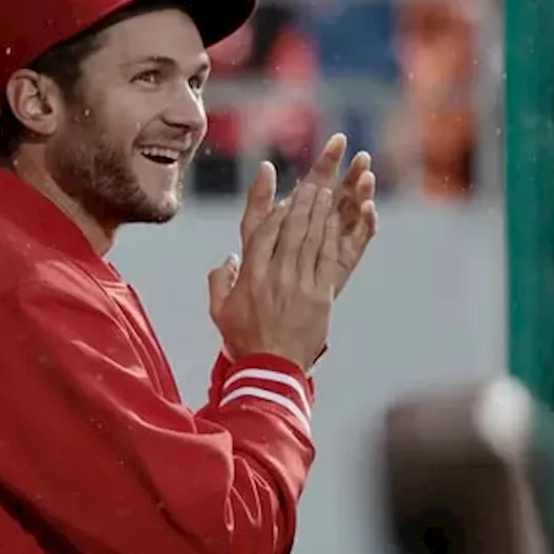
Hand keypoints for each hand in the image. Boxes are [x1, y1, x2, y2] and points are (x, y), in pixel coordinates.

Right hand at [209, 182, 337, 371]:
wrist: (272, 370)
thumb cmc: (244, 340)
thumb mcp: (219, 310)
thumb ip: (220, 280)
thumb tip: (229, 258)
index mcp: (251, 275)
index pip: (264, 230)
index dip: (273, 205)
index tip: (280, 189)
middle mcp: (275, 274)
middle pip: (291, 228)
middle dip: (302, 202)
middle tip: (311, 183)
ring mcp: (300, 284)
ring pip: (311, 238)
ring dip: (319, 212)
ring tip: (325, 192)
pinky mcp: (321, 295)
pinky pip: (326, 258)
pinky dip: (330, 236)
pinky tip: (335, 221)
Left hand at [239, 134, 377, 295]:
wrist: (269, 311)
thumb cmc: (259, 271)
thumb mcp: (254, 232)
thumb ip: (259, 201)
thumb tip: (266, 166)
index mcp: (303, 212)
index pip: (318, 179)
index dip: (328, 160)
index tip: (338, 139)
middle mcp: (322, 223)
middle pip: (342, 191)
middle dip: (352, 172)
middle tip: (362, 156)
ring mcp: (336, 240)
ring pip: (355, 211)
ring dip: (363, 193)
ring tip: (368, 176)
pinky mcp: (346, 260)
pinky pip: (360, 238)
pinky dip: (367, 223)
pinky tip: (369, 208)